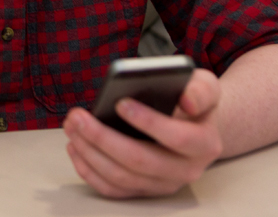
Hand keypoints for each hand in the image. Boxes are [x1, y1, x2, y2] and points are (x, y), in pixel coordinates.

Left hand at [63, 69, 223, 197]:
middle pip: (140, 161)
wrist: (193, 126)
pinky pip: (113, 189)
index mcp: (205, 144)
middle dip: (103, 138)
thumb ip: (200, 90)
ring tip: (71, 126)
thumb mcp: (205, 86)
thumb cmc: (192, 102)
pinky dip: (89, 170)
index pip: (178, 138)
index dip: (149, 122)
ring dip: (90, 152)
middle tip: (77, 116)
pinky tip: (74, 146)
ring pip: (121, 177)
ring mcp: (163, 184)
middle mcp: (186, 170)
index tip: (120, 102)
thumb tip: (187, 100)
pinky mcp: (144, 191)